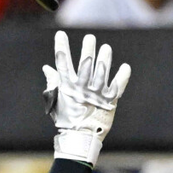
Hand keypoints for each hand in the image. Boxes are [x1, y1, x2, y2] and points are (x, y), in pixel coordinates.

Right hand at [42, 30, 130, 167]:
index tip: (60, 34)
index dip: (61, 48)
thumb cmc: (67, 118)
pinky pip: (117, 87)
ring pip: (102, 73)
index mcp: (68, 87)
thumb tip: (46, 68)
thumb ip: (53, 82)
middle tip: (90, 38)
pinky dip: (122, 77)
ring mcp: (96, 95)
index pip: (63, 64)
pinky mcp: (110, 101)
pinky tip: (125, 66)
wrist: (80, 138)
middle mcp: (82, 89)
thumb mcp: (57, 100)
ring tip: (106, 48)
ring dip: (105, 60)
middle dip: (87, 50)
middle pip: (85, 65)